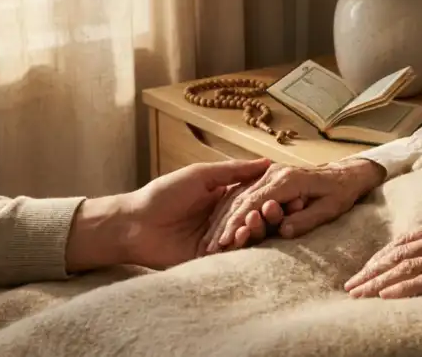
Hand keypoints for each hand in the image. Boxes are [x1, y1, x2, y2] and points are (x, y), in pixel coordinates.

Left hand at [65, 158, 270, 270]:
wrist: (135, 224)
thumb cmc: (163, 193)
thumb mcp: (200, 175)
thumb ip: (233, 171)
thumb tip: (266, 161)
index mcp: (223, 196)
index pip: (254, 195)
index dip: (269, 194)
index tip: (287, 192)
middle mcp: (224, 217)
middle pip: (253, 217)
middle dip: (264, 214)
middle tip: (271, 210)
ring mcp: (218, 239)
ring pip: (246, 236)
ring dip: (252, 230)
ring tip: (252, 223)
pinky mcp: (210, 259)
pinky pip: (232, 254)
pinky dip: (238, 246)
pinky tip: (240, 238)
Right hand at [202, 158, 385, 253]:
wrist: (345, 174)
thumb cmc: (340, 193)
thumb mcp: (330, 208)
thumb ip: (305, 219)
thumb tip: (283, 231)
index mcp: (287, 179)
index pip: (255, 202)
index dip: (238, 222)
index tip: (226, 241)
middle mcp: (274, 173)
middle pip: (242, 199)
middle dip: (225, 224)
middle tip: (211, 247)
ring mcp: (269, 173)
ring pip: (239, 196)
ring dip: (224, 219)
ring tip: (211, 242)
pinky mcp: (268, 178)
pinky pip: (245, 194)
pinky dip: (231, 211)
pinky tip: (221, 227)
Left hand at [344, 210, 421, 298]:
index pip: (404, 240)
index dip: (381, 256)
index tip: (365, 269)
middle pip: (398, 254)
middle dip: (370, 270)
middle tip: (350, 285)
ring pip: (405, 267)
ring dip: (378, 282)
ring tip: (359, 294)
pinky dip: (402, 288)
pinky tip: (385, 296)